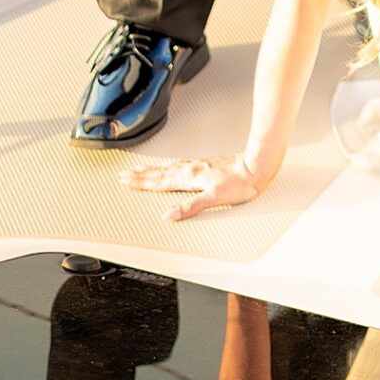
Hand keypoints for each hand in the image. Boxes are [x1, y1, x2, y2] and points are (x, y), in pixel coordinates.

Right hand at [120, 151, 267, 220]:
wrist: (256, 167)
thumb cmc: (240, 184)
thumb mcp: (214, 198)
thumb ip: (190, 207)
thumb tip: (169, 215)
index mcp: (190, 177)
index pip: (160, 182)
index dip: (142, 183)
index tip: (126, 181)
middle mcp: (191, 169)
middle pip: (159, 172)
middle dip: (140, 175)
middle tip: (124, 175)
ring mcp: (197, 165)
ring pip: (167, 167)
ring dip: (151, 169)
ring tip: (139, 170)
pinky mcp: (204, 164)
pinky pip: (178, 164)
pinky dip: (167, 166)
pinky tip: (168, 167)